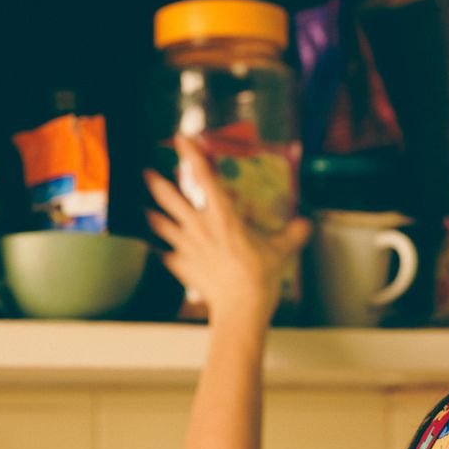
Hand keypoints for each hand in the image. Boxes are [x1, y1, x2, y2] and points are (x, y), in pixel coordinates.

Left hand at [144, 136, 311, 326]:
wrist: (239, 308)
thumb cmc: (258, 277)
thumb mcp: (280, 252)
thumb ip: (292, 235)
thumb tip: (306, 225)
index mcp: (223, 216)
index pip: (204, 178)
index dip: (191, 155)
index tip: (181, 140)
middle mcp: (200, 226)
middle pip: (171, 198)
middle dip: (157, 183)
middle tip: (147, 172)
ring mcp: (186, 247)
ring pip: (160, 223)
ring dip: (150, 213)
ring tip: (142, 207)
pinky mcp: (180, 266)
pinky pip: (163, 253)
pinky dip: (157, 248)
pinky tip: (154, 247)